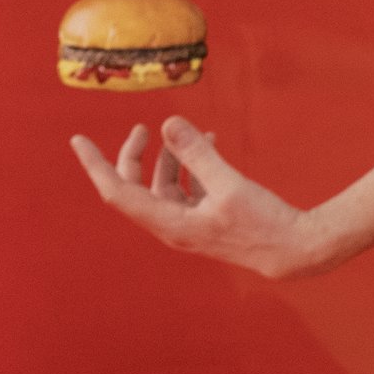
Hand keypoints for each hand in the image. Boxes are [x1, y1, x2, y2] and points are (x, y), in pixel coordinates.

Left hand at [71, 118, 327, 280]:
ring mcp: (189, 223)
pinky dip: (191, 165)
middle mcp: (173, 225)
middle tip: (140, 127)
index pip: (118, 192)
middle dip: (134, 155)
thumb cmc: (263, 223)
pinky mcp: (207, 218)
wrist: (295, 251)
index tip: (78, 140)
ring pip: (163, 185)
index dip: (96, 165)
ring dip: (169, 157)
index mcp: (170, 223)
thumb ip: (197, 153)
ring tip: (186, 131)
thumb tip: (168, 122)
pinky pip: (186, 187)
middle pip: (135, 187)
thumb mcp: (228, 184)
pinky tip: (209, 141)